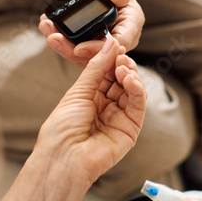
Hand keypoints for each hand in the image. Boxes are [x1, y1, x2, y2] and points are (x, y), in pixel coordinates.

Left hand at [37, 37, 146, 183]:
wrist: (64, 157)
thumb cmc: (62, 128)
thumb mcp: (78, 91)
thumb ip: (97, 67)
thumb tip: (111, 43)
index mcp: (90, 98)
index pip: (107, 73)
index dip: (112, 59)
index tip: (115, 45)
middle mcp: (106, 106)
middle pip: (122, 80)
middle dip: (122, 65)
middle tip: (121, 55)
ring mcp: (120, 117)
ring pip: (133, 90)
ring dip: (131, 75)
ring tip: (123, 67)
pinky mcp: (131, 128)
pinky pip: (138, 104)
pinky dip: (137, 89)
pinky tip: (129, 79)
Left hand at [39, 0, 144, 67]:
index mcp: (131, 22)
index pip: (120, 44)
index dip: (100, 50)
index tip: (79, 47)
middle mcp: (120, 35)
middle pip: (100, 55)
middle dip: (74, 51)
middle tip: (54, 38)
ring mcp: (104, 41)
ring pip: (85, 56)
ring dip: (63, 47)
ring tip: (46, 28)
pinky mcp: (90, 42)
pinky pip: (76, 48)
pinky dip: (60, 41)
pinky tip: (47, 27)